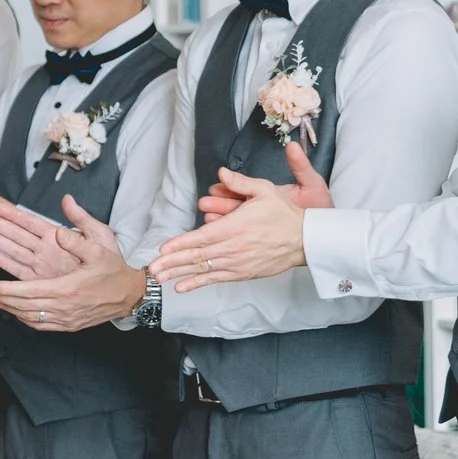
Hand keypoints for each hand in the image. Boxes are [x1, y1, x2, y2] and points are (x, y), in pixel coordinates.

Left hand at [0, 196, 143, 330]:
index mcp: (69, 287)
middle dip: (0, 298)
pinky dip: (22, 317)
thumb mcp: (101, 244)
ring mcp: (66, 318)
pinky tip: (10, 310)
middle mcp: (65, 306)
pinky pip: (39, 324)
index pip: (32, 291)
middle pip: (25, 305)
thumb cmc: (114, 268)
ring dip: (7, 307)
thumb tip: (62, 215)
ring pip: (29, 316)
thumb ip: (79, 230)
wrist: (129, 294)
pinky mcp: (67, 324)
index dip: (9, 289)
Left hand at [151, 158, 324, 290]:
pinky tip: (182, 287)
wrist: (305, 240)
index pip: (203, 237)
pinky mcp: (243, 273)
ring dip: (180, 274)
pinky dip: (198, 283)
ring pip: (204, 269)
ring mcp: (238, 263)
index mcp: (236, 227)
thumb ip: (240, 183)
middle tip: (152, 268)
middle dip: (172, 263)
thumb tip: (222, 171)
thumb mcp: (265, 190)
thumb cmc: (283, 214)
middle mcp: (234, 247)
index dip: (181, 243)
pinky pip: (217, 279)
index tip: (163, 249)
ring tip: (160, 278)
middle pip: (198, 256)